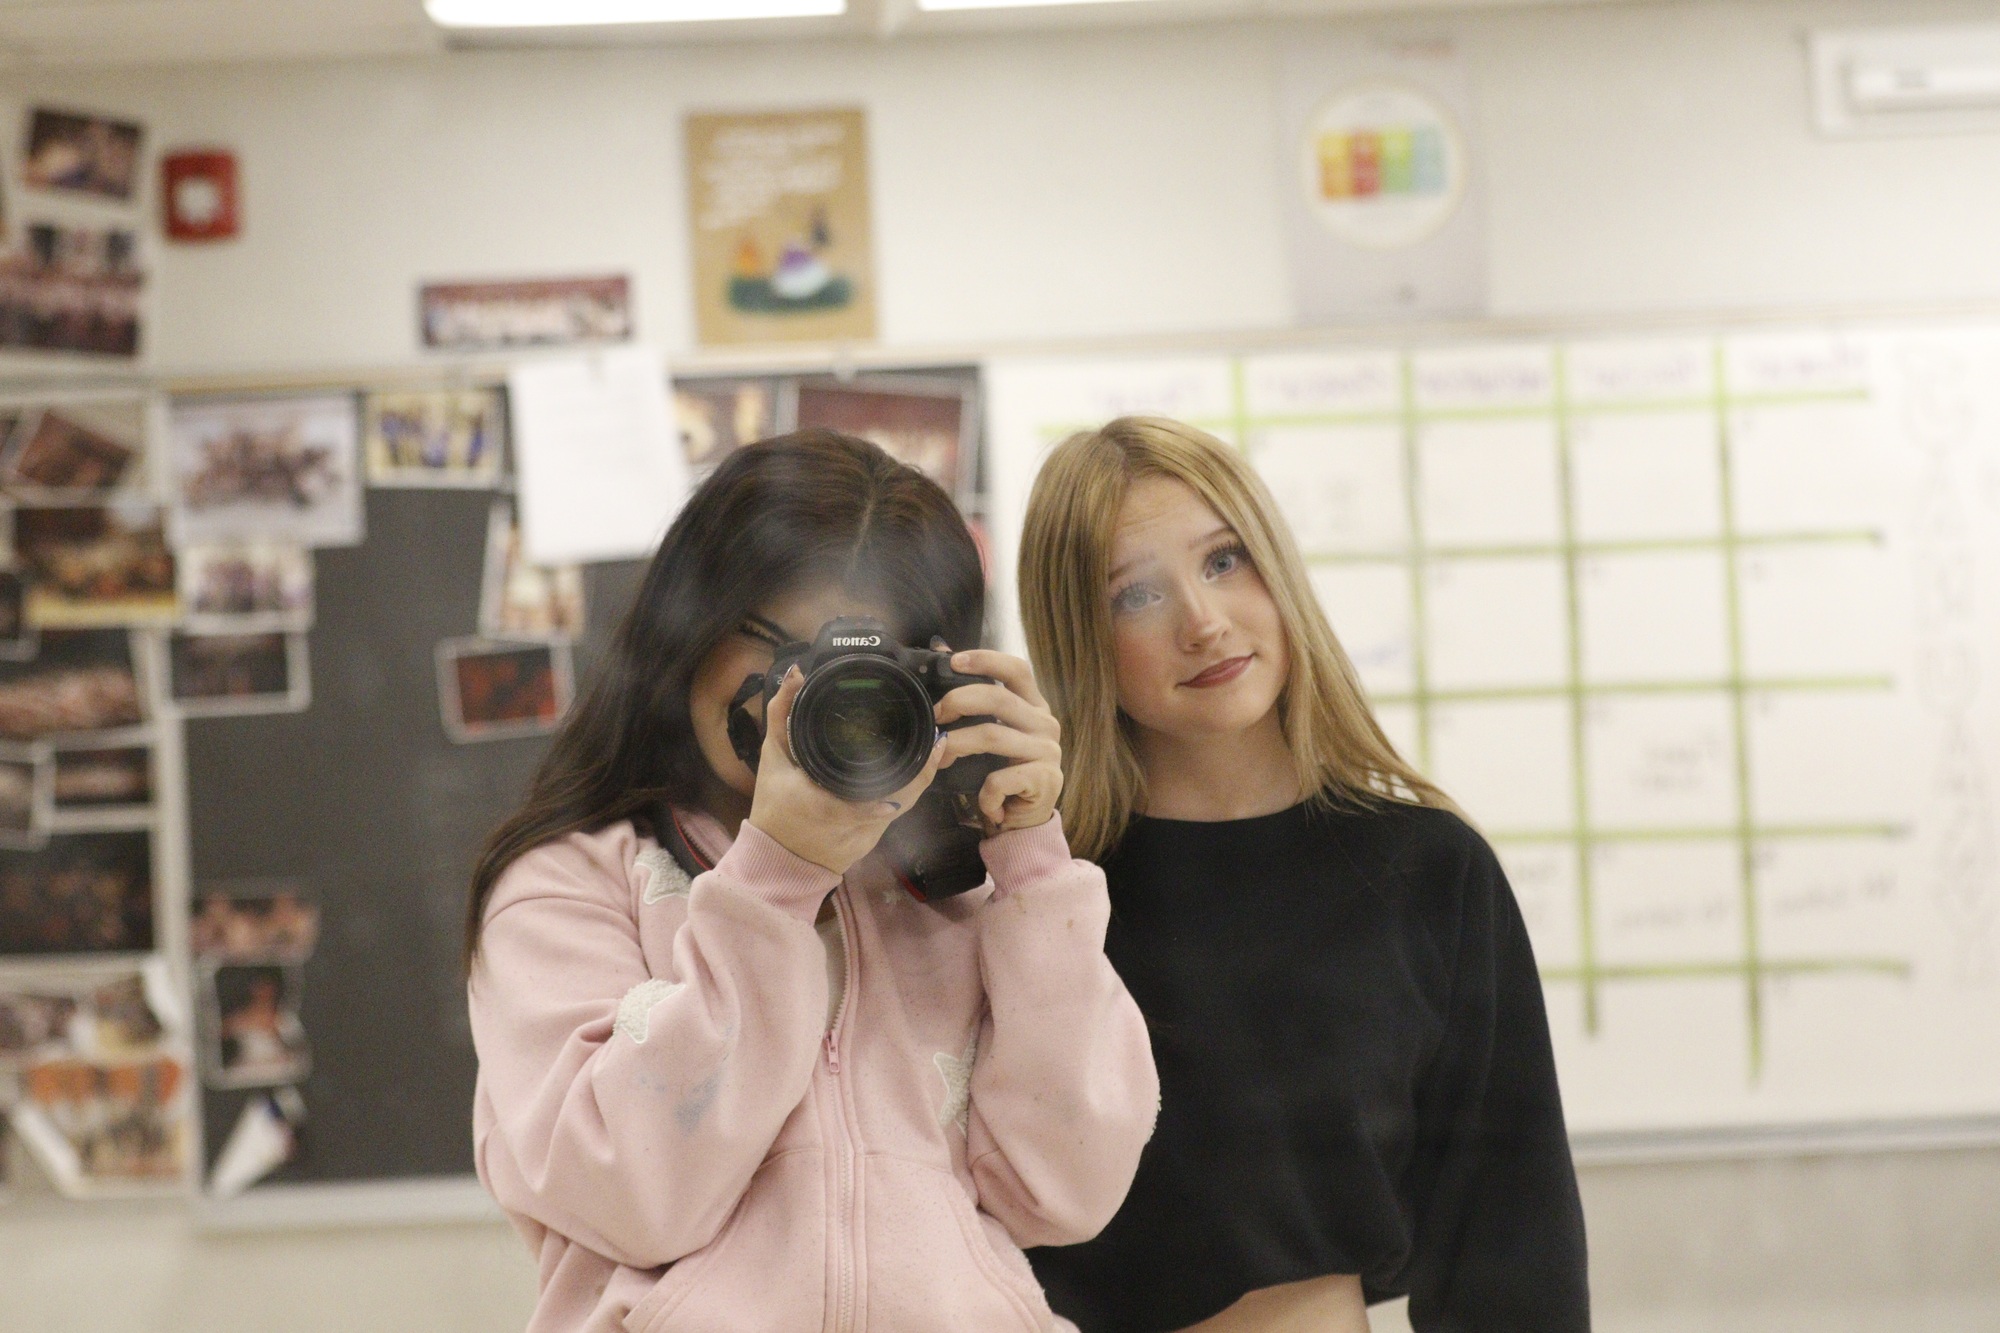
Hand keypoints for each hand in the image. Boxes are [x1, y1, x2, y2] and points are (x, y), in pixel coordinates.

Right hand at [746, 665, 947, 876]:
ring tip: (935, 747)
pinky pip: (897, 812)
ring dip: (921, 778)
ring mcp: (866, 836)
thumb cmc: (774, 807)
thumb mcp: (772, 758)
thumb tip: (795, 675)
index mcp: (827, 806)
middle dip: (923, 770)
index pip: (872, 798)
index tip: (923, 753)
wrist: (778, 858)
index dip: (907, 775)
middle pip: (901, 799)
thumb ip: (781, 714)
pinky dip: (910, 790)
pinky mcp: (871, 840)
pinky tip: (920, 768)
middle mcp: (854, 825)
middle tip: (937, 739)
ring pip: (904, 806)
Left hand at [933, 649, 1063, 835]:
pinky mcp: (1044, 780)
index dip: (986, 659)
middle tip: (936, 715)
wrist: (1025, 821)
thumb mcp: (992, 732)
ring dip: (957, 745)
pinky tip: (983, 801)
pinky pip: (1000, 778)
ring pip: (992, 736)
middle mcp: (1045, 724)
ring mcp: (1047, 751)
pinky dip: (984, 791)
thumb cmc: (1004, 772)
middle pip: (998, 699)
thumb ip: (975, 700)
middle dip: (958, 702)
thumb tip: (942, 653)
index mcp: (1034, 706)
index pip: (1016, 670)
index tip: (954, 660)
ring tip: (941, 757)